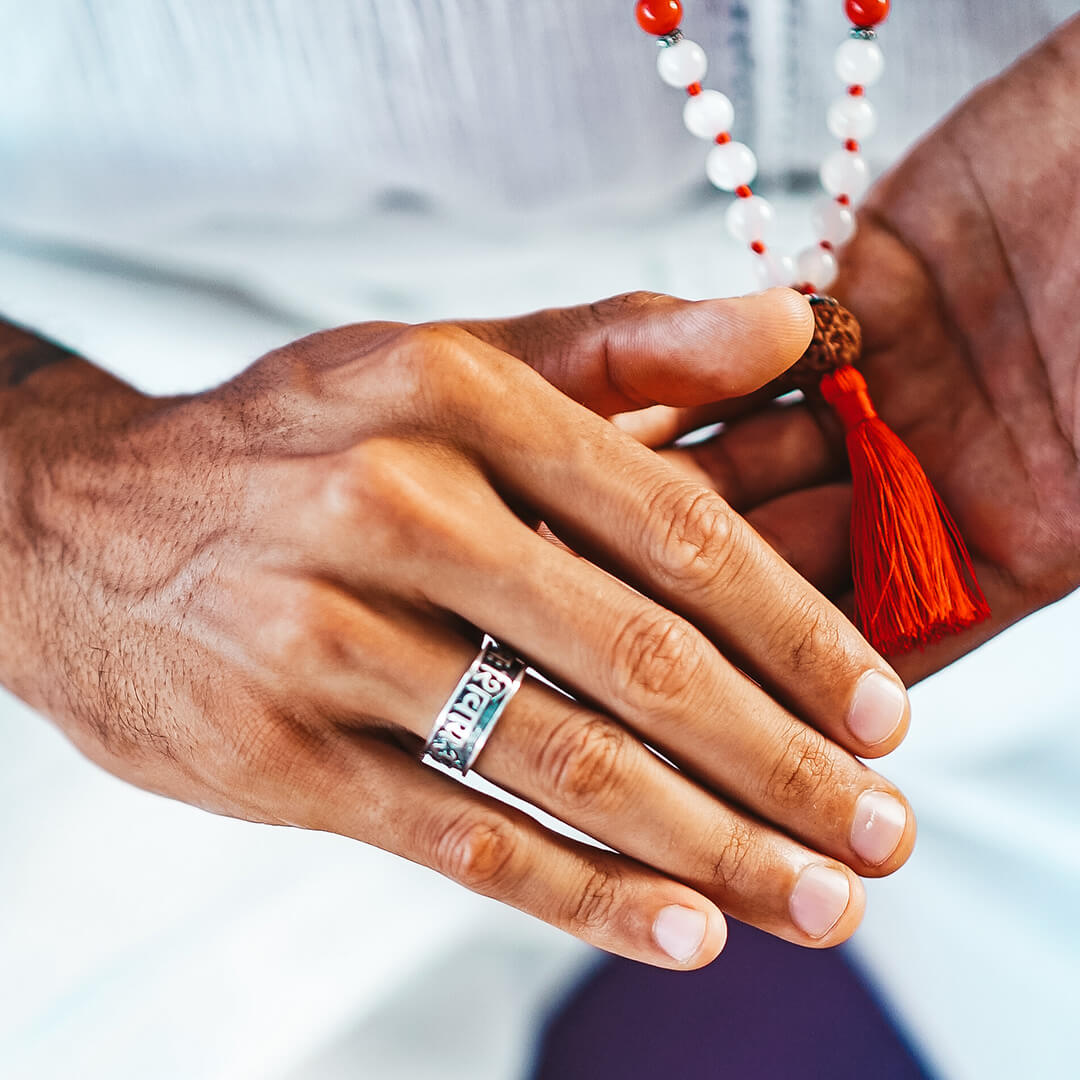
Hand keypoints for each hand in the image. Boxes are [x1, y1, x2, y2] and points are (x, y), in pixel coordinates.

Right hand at [0, 289, 914, 969]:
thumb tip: (790, 327)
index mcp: (455, 397)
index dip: (795, 626)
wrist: (78, 521)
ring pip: (562, 761)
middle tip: (879, 831)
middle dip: (782, 760)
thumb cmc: (297, 440)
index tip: (881, 709)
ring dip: (711, 845)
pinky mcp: (279, 755)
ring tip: (817, 900)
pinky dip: (582, 891)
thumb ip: (623, 345)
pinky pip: (460, 837)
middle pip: (638, 659)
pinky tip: (682, 928)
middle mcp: (394, 508)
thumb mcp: (445, 358)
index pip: (672, 523)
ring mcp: (328, 639)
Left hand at [637, 22, 1079, 684]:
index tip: (718, 730)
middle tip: (621, 639)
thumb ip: (1044, 547)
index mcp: (1014, 534)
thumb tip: (919, 662)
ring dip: (683, 501)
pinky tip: (629, 428)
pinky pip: (750, 360)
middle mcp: (933, 471)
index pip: (884, 638)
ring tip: (598, 544)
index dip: (803, 690)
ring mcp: (885, 387)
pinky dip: (696, 388)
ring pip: (756, 461)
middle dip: (712, 602)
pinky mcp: (849, 297)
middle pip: (796, 559)